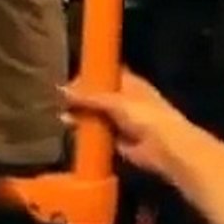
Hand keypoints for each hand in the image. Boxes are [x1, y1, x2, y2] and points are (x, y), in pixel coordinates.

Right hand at [64, 69, 188, 176]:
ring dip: (79, 117)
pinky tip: (70, 131)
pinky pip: (96, 134)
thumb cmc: (146, 116)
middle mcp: (125, 100)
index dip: (88, 78)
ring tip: (62, 117)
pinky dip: (84, 134)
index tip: (68, 83)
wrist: (163, 146)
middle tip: (59, 101)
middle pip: (97, 97)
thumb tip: (62, 90)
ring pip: (94, 116)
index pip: (105, 76)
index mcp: (130, 84)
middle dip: (80, 99)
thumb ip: (89, 97)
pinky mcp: (116, 140)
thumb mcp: (116, 101)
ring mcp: (120, 121)